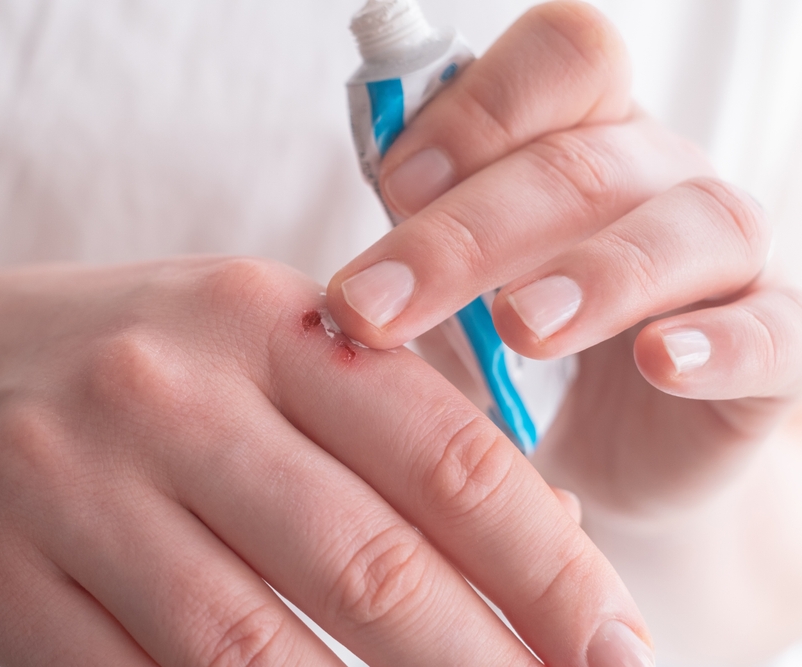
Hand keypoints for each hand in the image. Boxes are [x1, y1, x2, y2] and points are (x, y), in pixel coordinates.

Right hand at [0, 258, 651, 665]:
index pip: (442, 454)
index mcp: (265, 318)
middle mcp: (168, 389)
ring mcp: (73, 480)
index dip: (547, 567)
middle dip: (485, 662)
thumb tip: (541, 541)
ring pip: (251, 645)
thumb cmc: (146, 360)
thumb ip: (398, 426)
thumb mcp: (273, 345)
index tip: (613, 646)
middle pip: (364, 559)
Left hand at [327, 1, 801, 519]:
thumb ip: (414, 265)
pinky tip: (661, 363)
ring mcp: (725, 258)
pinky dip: (719, 344)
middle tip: (378, 308)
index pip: (558, 61)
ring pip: (684, 228)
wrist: (605, 444)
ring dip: (595, 273)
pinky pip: (771, 330)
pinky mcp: (776, 343)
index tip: (393, 187)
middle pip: (582, 164)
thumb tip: (337, 290)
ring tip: (522, 327)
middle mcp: (659, 177)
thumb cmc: (519, 355)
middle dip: (467, 235)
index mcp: (580, 138)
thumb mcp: (455, 300)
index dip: (477, 111)